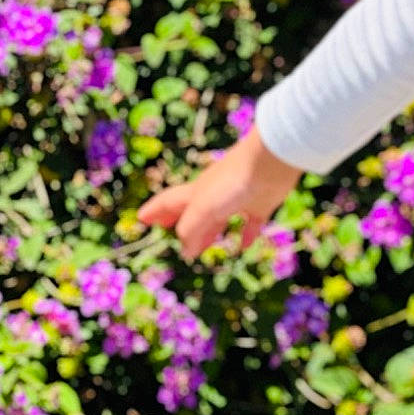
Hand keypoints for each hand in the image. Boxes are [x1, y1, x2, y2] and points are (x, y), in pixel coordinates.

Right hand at [136, 125, 302, 261]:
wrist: (271, 162)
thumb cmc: (233, 182)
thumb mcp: (203, 208)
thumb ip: (191, 230)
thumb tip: (185, 252)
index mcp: (195, 193)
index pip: (169, 202)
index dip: (155, 211)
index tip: (142, 218)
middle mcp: (214, 195)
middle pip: (191, 211)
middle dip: (176, 221)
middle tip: (165, 230)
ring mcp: (237, 199)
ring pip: (218, 220)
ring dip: (208, 234)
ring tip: (201, 248)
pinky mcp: (260, 204)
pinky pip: (250, 224)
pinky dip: (245, 235)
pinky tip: (242, 247)